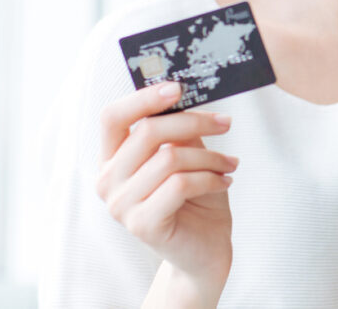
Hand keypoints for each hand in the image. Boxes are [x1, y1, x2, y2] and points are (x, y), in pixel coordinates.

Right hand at [97, 82, 238, 292]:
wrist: (205, 249)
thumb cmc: (196, 198)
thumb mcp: (188, 156)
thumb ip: (179, 131)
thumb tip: (186, 95)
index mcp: (113, 159)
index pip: (113, 117)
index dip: (144, 97)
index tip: (178, 87)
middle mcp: (108, 180)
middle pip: (147, 131)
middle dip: (195, 122)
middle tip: (226, 123)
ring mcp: (120, 205)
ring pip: (170, 157)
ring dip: (210, 157)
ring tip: (229, 165)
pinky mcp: (141, 224)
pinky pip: (180, 184)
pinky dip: (210, 178)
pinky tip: (224, 182)